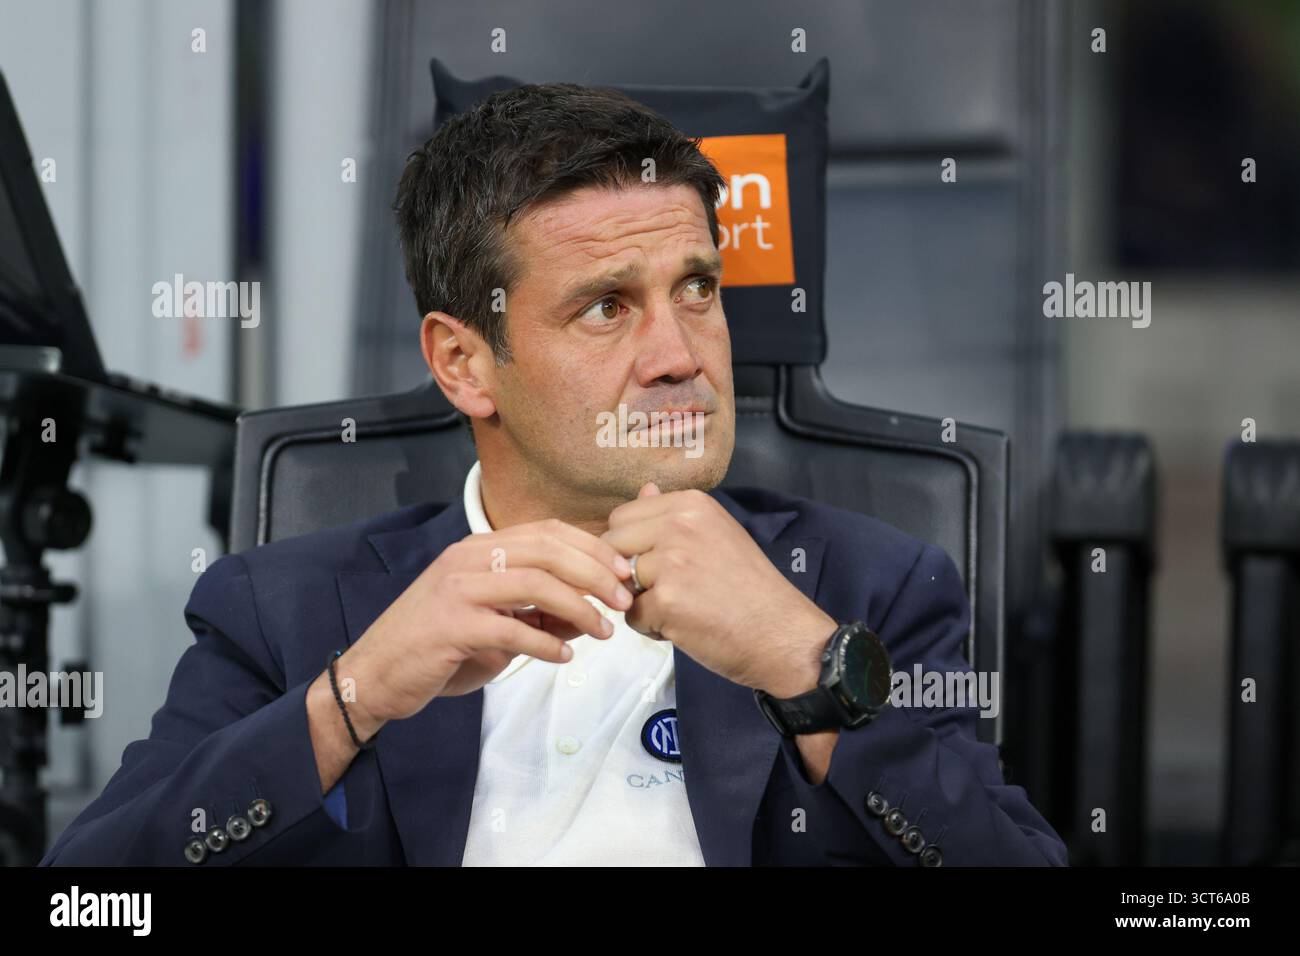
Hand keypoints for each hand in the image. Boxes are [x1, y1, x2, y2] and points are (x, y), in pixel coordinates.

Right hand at [341, 518, 635, 724]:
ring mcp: (457, 590)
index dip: (592, 547)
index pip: (547, 531)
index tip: (623, 571)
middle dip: (595, 572)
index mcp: (479, 548)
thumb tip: (589, 611)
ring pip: (535, 583)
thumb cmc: (437, 646)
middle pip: (547, 549)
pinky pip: (511, 629)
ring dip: (579, 608)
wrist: (374, 675)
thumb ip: (536, 610)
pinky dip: (545, 643)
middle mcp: (468, 559)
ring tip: (603, 632)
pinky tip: (563, 656)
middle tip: (623, 599)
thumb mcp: (492, 620)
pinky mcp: (450, 626)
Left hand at [602, 483, 836, 696]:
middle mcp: (679, 524)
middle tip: (672, 590)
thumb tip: (644, 488)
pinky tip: (686, 627)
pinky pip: (631, 616)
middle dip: (629, 572)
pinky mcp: (666, 601)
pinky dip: (652, 628)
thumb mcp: (717, 534)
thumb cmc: (750, 588)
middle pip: (612, 546)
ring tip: (684, 609)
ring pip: (620, 582)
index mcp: (691, 503)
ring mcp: (671, 562)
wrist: (782, 634)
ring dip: (642, 602)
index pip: (623, 516)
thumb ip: (673, 514)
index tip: (664, 563)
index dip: (632, 545)